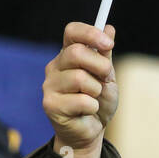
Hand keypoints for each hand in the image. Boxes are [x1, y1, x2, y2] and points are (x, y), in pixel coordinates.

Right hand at [43, 22, 116, 157]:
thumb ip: (105, 53)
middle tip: (106, 77)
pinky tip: (86, 111)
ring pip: (80, 78)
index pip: (72, 31)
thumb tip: (108, 28)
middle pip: (76, 53)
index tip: (109, 44)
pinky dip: (93, 106)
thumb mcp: (106, 74)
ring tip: (93, 98)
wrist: (93, 129)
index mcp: (68, 54)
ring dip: (96, 90)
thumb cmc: (98, 99)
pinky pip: (81, 100)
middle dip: (100, 66)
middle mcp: (55, 67)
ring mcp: (50, 86)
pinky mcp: (50, 105)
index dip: (91, 34)